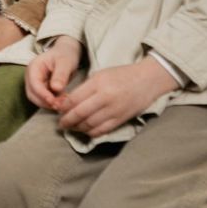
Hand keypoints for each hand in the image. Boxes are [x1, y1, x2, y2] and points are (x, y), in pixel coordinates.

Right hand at [25, 35, 83, 111]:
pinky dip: (52, 102)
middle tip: (60, 106)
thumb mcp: (65, 62)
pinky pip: (44, 99)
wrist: (66, 53)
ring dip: (49, 104)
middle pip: (32, 94)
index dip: (43, 95)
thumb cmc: (65, 55)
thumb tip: (56, 89)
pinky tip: (63, 101)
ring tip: (63, 103)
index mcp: (34, 67)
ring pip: (37, 99)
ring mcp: (35, 83)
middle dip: (45, 102)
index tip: (54, 102)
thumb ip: (60, 75)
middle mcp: (31, 76)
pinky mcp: (41, 89)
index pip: (34, 84)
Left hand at [56, 58, 179, 138]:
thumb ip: (85, 88)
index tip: (58, 110)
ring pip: (89, 124)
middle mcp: (105, 97)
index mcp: (98, 83)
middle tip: (61, 123)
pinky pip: (101, 130)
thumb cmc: (123, 75)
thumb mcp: (101, 75)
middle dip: (67, 120)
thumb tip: (68, 101)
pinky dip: (91, 132)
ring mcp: (114, 110)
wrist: (148, 80)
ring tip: (71, 127)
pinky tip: (85, 130)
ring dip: (77, 128)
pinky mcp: (121, 119)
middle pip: (79, 113)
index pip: (74, 99)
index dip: (63, 107)